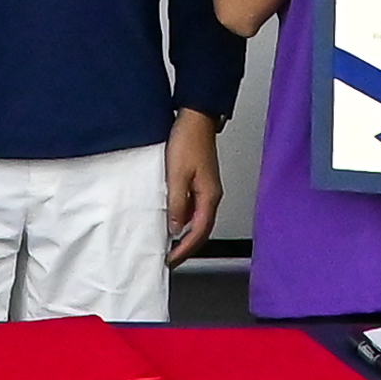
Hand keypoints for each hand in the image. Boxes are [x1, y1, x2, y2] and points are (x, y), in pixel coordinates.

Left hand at [166, 108, 221, 265]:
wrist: (195, 119)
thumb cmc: (188, 141)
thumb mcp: (177, 174)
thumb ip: (176, 203)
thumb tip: (175, 227)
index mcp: (209, 197)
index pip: (199, 232)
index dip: (185, 249)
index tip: (171, 260)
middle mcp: (211, 196)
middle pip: (201, 230)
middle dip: (186, 247)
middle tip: (170, 259)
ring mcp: (206, 190)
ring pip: (198, 220)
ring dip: (185, 235)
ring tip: (168, 245)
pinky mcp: (200, 183)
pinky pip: (193, 208)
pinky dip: (183, 220)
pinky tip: (171, 221)